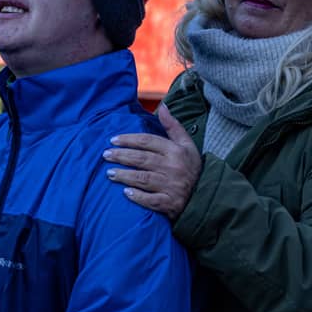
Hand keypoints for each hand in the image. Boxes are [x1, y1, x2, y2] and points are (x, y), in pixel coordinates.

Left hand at [103, 104, 201, 221]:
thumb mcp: (186, 144)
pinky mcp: (170, 204)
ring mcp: (171, 187)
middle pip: (142, 159)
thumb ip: (173, 126)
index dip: (129, 140)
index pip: (148, 141)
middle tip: (105, 155)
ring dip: (124, 175)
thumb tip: (162, 106)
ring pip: (143, 179)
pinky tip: (125, 193)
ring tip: (109, 173)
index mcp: (176, 151)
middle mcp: (173, 168)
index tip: (113, 140)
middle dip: (121, 156)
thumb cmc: (191, 167)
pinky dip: (138, 197)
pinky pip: (151, 200)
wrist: (206, 195)